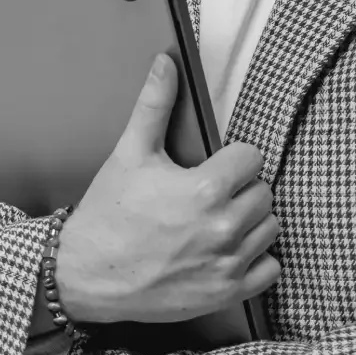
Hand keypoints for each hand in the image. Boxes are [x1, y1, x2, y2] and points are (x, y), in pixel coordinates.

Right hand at [55, 53, 280, 324]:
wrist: (85, 276)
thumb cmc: (108, 214)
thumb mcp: (130, 153)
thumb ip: (155, 103)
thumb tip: (167, 62)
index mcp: (206, 189)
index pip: (253, 157)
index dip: (233, 158)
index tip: (213, 166)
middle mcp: (223, 228)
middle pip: (264, 192)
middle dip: (241, 188)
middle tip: (211, 193)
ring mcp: (227, 264)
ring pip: (269, 228)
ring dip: (251, 222)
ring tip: (218, 219)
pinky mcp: (227, 293)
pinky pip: (270, 269)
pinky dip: (256, 260)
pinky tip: (228, 250)